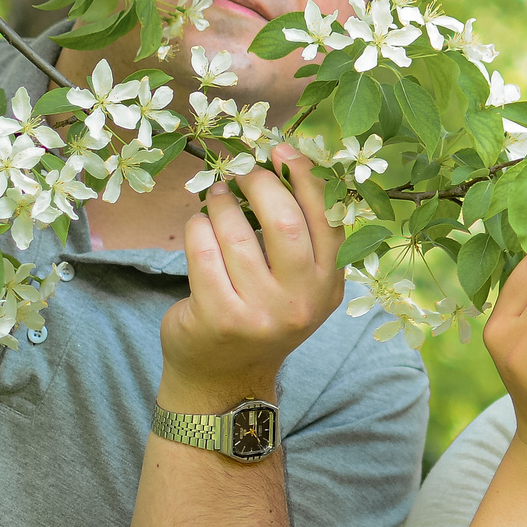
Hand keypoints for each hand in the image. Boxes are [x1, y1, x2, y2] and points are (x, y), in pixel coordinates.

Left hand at [158, 145, 342, 410]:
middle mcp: (301, 301)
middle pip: (284, 221)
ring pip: (237, 233)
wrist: (224, 376)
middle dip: (259, 183)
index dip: (304, 176)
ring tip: (217, 196)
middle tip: (242, 170)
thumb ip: (302, 235)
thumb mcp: (298, 283)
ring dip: (221, 204)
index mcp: (328, 285)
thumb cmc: (260, 312)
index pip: (326, 218)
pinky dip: (197, 228)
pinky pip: (203, 252)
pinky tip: (198, 226)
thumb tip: (284, 160)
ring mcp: (260, 313)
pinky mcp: (220, 317)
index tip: (281, 150)